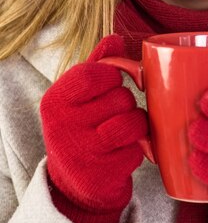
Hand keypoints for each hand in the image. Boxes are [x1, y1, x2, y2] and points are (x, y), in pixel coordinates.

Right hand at [40, 34, 148, 222]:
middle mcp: (62, 126)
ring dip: (135, 125)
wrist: (75, 183)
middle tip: (112, 115)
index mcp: (55, 100)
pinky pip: (137, 149)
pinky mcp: (102, 176)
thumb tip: (115, 38)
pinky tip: (120, 153)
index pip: (97, 73)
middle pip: (121, 97)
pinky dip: (137, 150)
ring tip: (121, 132)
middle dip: (125, 104)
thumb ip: (97, 64)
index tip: (110, 85)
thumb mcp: (81, 94)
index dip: (113, 77)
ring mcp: (82, 152)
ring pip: (133, 121)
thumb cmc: (83, 126)